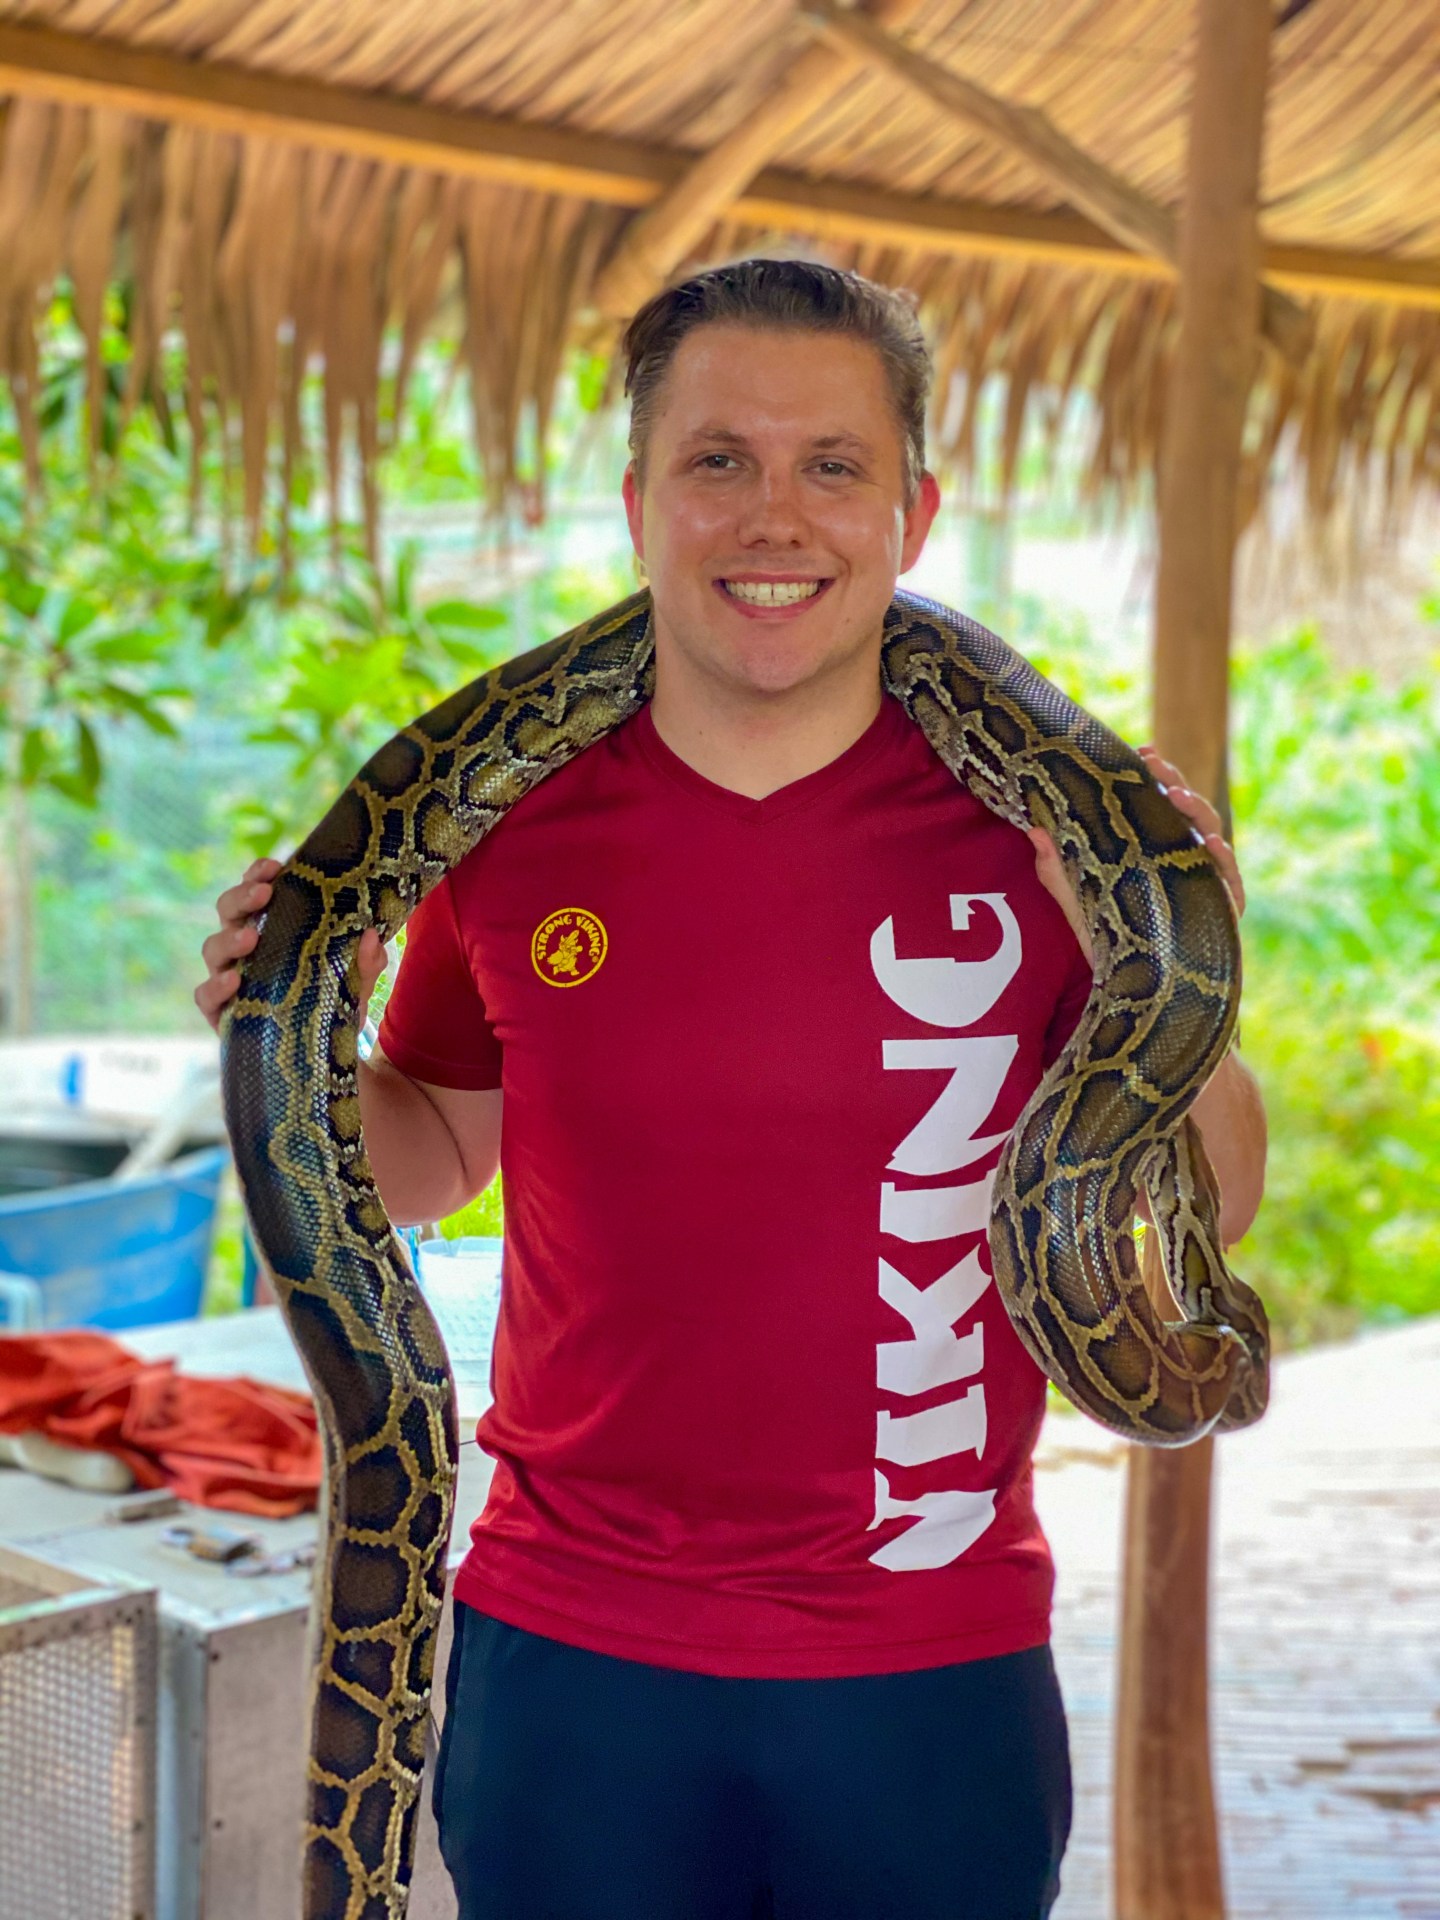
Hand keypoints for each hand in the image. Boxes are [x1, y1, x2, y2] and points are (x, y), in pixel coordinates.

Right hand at [195, 857, 387, 1034]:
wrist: (326, 1061)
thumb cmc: (336, 1007)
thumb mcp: (358, 984)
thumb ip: (366, 963)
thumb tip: (372, 936)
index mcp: (272, 929)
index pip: (255, 893)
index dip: (257, 875)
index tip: (274, 866)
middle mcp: (245, 950)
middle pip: (227, 912)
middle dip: (241, 898)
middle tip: (264, 893)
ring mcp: (230, 981)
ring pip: (212, 949)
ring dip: (229, 939)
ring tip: (251, 938)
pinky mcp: (223, 1015)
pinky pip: (205, 997)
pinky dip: (215, 986)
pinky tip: (233, 981)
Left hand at [1028, 744, 1245, 967]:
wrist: (1139, 999)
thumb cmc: (1112, 948)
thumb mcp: (1078, 906)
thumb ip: (1057, 872)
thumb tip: (1032, 830)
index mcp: (1154, 852)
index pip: (1157, 805)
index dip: (1151, 777)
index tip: (1137, 751)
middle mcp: (1183, 862)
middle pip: (1185, 813)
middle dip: (1173, 782)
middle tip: (1153, 762)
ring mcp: (1206, 886)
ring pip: (1210, 837)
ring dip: (1197, 812)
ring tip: (1177, 795)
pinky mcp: (1221, 914)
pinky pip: (1230, 884)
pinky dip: (1225, 862)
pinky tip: (1213, 843)